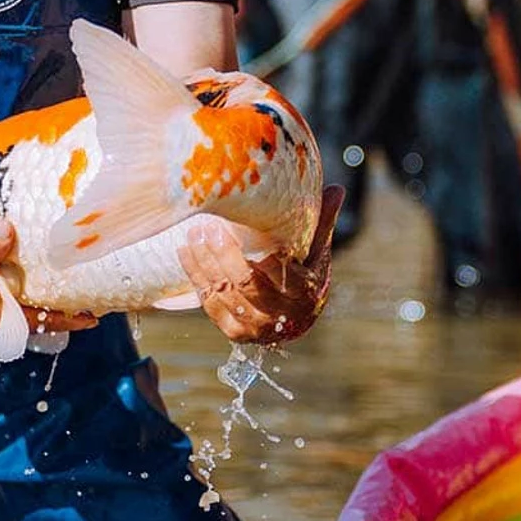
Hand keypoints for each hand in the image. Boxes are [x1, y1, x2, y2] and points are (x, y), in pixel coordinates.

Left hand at [178, 185, 343, 343]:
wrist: (295, 317)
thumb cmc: (306, 273)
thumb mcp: (317, 249)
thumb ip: (322, 220)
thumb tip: (336, 188)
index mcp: (304, 293)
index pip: (280, 272)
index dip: (260, 253)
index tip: (240, 226)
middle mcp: (280, 315)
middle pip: (246, 283)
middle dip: (223, 254)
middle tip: (206, 226)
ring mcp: (255, 326)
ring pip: (225, 293)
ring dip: (204, 262)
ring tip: (192, 233)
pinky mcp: (234, 332)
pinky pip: (210, 304)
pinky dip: (195, 277)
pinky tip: (185, 253)